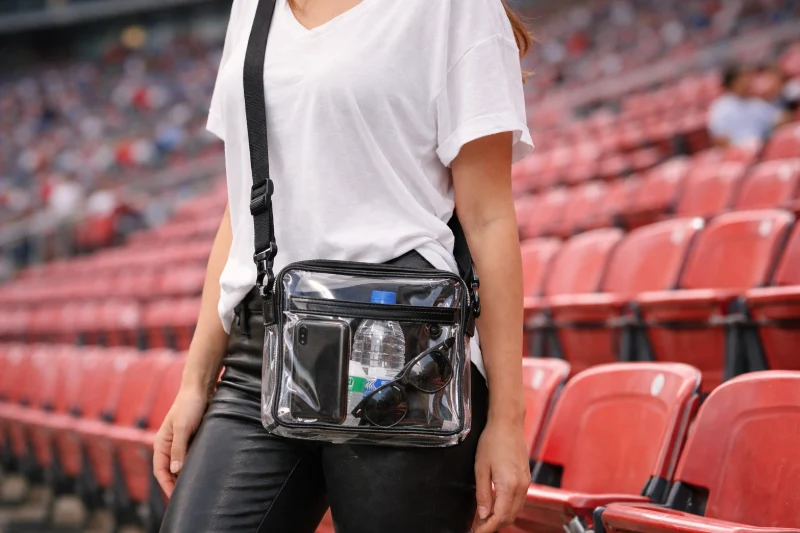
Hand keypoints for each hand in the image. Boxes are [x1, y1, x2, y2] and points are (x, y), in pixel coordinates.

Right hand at [153, 386, 208, 496]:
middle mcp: (168, 444)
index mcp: (161, 443)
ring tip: (194, 486)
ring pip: (179, 464)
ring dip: (184, 475)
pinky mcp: (190, 437)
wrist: (199, 388)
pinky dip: (191, 465)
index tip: (175, 497)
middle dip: (175, 483)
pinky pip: (188, 456)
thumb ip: (179, 449)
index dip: (166, 485)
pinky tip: (200, 470)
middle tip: (186, 496)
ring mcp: (179, 441)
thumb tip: (175, 470)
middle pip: (169, 470)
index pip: (160, 470)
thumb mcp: (183, 428)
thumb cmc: (189, 405)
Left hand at [473, 418, 529, 532]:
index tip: (476, 532)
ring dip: (501, 518)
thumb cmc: (493, 440)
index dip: (487, 528)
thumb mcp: (481, 468)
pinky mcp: (526, 478)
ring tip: (484, 520)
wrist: (508, 423)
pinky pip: (519, 501)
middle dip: (493, 526)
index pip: (499, 517)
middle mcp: (521, 487)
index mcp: (509, 485)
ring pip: (515, 511)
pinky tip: (496, 507)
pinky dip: (508, 509)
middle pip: (509, 517)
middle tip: (477, 527)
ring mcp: (526, 483)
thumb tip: (483, 514)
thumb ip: (483, 494)